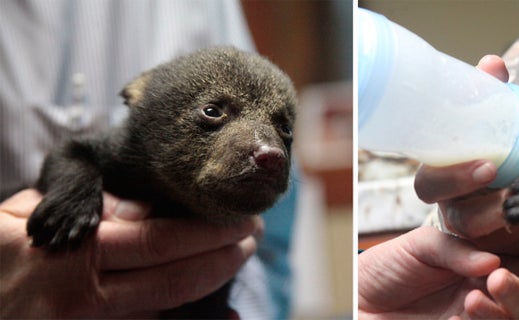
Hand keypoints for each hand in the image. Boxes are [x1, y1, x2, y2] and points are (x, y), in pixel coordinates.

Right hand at [0, 189, 259, 317]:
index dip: (210, 231)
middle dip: (226, 256)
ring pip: (171, 312)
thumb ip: (88, 209)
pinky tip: (225, 317)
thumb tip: (148, 209)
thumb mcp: (26, 217)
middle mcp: (85, 300)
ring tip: (238, 262)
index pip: (160, 241)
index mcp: (74, 256)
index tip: (240, 217)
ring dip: (215, 289)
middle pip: (177, 280)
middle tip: (252, 235)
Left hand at [358, 226, 518, 318]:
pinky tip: (468, 310)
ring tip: (479, 295)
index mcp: (479, 265)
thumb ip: (455, 249)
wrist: (357, 299)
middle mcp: (483, 292)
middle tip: (509, 278)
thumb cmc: (386, 268)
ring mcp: (472, 316)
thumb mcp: (420, 246)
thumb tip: (493, 261)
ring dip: (506, 306)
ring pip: (511, 317)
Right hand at [414, 55, 518, 254]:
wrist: (488, 189)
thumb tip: (494, 63)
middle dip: (516, 200)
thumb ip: (480, 96)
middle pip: (476, 221)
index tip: (489, 166)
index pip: (433, 186)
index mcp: (438, 184)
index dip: (457, 179)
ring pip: (518, 230)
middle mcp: (458, 215)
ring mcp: (486, 237)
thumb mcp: (472, 124)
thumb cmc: (476, 151)